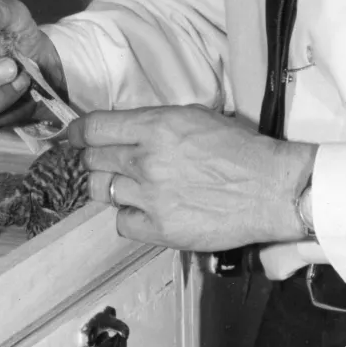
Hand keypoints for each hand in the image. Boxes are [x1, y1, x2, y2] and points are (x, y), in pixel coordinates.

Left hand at [67, 104, 315, 250]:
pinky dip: (128, 215)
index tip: (74, 137)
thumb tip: (129, 129)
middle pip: (93, 160)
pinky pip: (121, 222)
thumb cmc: (242, 149)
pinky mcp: (159, 229)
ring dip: (110, 186)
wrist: (271, 189)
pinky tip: (145, 209)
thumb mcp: (198, 117)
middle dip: (94, 159)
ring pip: (100, 190)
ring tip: (130, 186)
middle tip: (107, 162)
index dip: (78, 132)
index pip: (95, 128)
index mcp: (156, 126)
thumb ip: (157, 123)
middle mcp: (146, 160)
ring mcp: (150, 197)